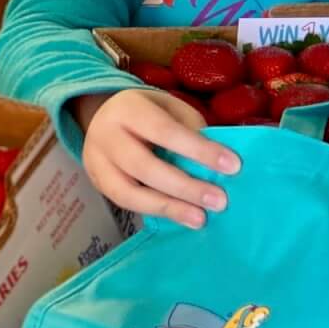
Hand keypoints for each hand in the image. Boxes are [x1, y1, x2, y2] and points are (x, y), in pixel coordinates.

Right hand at [75, 88, 239, 229]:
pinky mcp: (97, 183)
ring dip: (168, 207)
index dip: (198, 150)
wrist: (105, 117)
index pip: (164, 131)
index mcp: (127, 108)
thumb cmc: (150, 113)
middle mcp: (105, 134)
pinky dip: (155, 211)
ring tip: (199, 219)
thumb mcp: (172, 110)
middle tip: (219, 201)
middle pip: (144, 166)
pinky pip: (125, 203)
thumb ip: (191, 132)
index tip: (233, 166)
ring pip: (128, 192)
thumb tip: (219, 167)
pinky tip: (180, 215)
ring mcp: (96, 161)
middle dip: (184, 186)